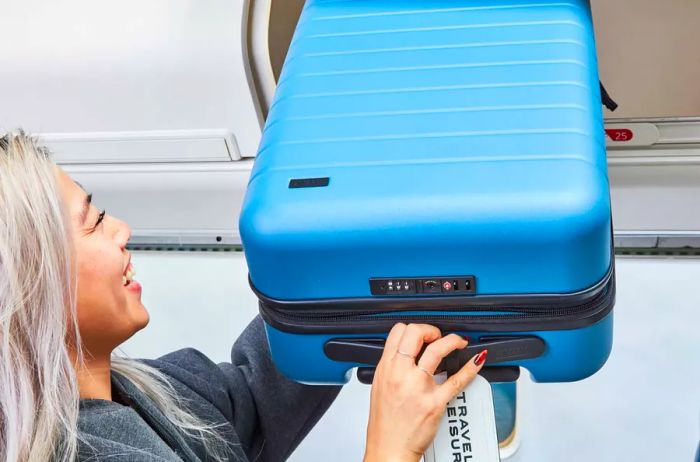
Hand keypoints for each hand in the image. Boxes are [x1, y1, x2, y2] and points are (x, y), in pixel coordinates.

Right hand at [363, 323, 486, 461]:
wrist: (390, 449)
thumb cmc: (385, 424)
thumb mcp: (380, 386)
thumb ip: (393, 367)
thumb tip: (407, 354)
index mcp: (386, 368)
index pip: (399, 331)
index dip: (414, 327)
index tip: (423, 334)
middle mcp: (401, 373)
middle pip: (416, 333)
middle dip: (432, 330)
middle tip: (438, 336)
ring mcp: (419, 387)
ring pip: (438, 349)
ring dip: (453, 340)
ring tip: (459, 342)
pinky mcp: (435, 402)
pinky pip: (458, 379)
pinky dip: (471, 368)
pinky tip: (477, 362)